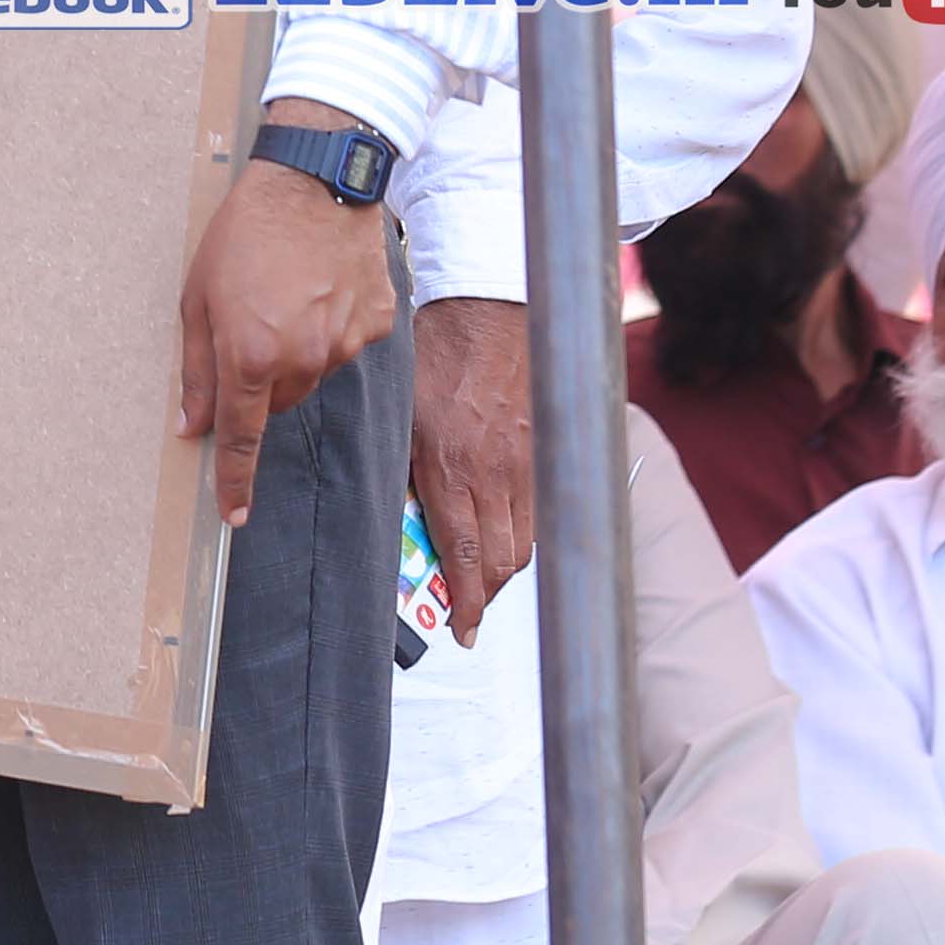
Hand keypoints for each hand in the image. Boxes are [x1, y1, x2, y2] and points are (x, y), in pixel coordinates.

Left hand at [172, 105, 401, 527]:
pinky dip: (329, 328)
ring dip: (295, 352)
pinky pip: (345, 346)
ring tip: (287, 294)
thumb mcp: (197, 298)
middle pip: (277, 402)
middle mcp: (302, 360)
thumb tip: (192, 426)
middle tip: (252, 327)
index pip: (242, 437)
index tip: (233, 514)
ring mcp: (344, 345)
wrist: (314, 183)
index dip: (236, 480)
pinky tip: (319, 287)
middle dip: (260, 381)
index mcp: (250, 356)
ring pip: (311, 374)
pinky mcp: (376, 326)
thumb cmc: (244, 234)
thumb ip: (196, 369)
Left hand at [404, 295, 535, 637]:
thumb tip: (401, 515)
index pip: (465, 555)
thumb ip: (404, 468)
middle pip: (502, 561)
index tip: (463, 631)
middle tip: (467, 610)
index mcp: (451, 468)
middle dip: (486, 594)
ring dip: (505, 568)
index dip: (467, 603)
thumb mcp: (400, 415)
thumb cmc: (436, 355)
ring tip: (482, 578)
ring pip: (526, 542)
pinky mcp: (544, 453)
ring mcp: (526, 466)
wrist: (490, 312)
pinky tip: (504, 533)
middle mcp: (495, 475)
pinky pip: (539, 512)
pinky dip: (523, 534)